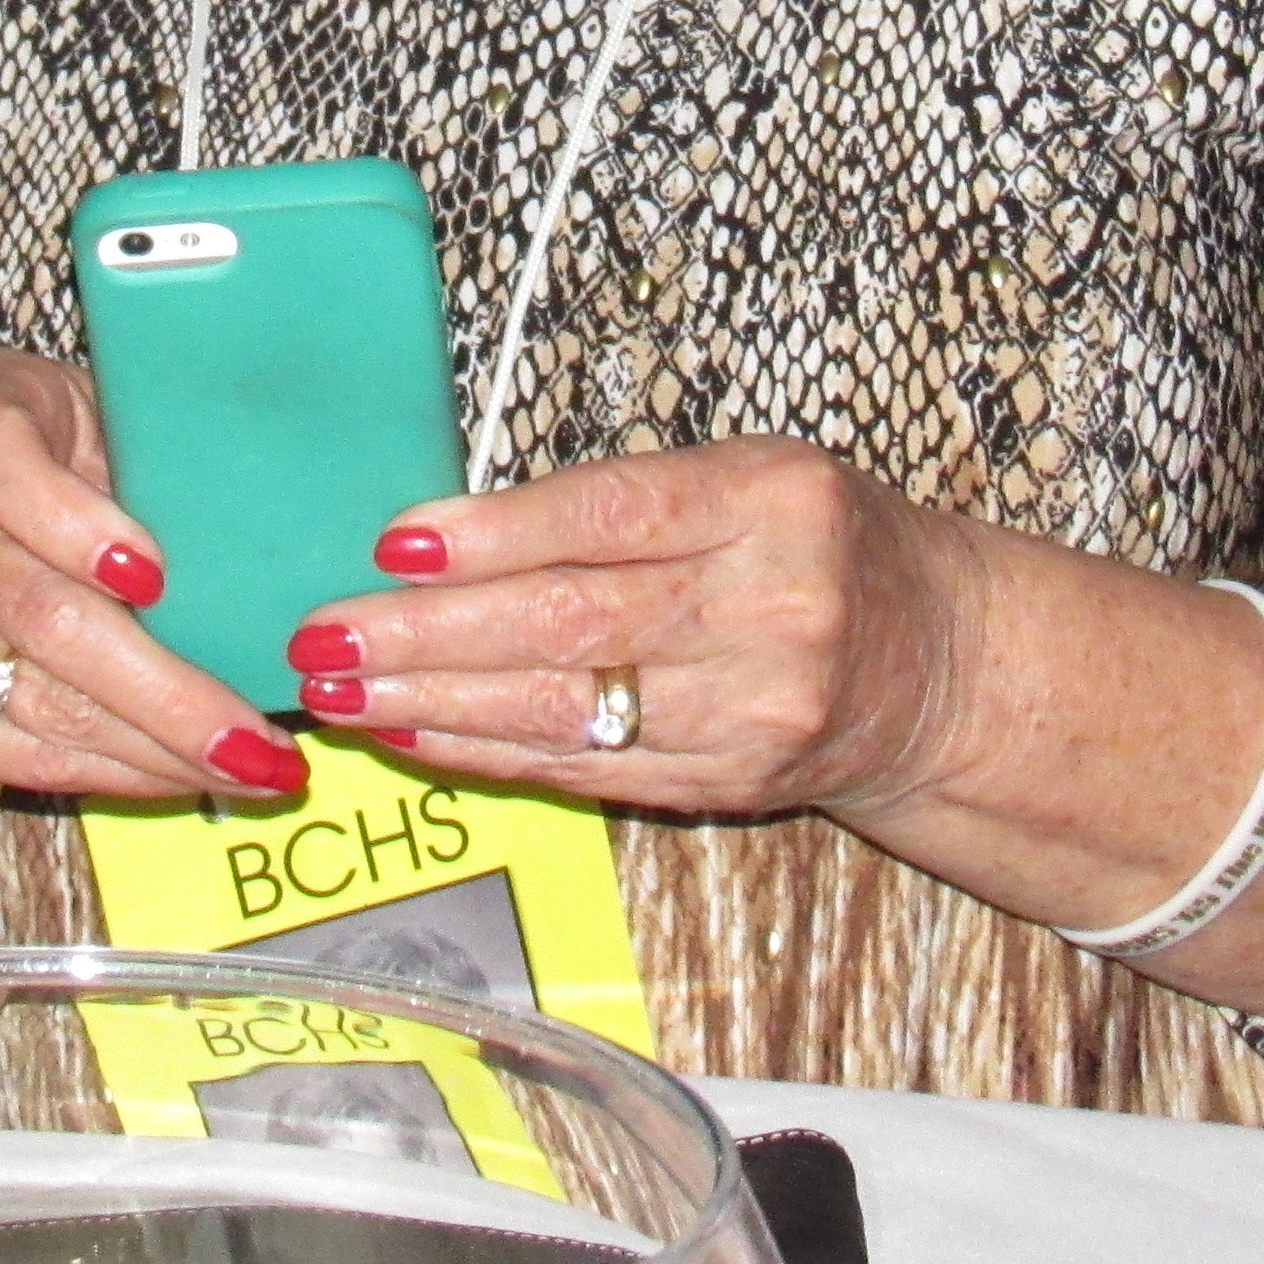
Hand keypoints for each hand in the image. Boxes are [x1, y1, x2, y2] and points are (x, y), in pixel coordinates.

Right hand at [0, 351, 308, 804]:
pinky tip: (185, 777)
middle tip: (266, 741)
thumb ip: (160, 456)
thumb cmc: (65, 465)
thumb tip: (292, 531)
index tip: (155, 575)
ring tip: (254, 769)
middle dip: (167, 693)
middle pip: (40, 614)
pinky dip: (119, 773)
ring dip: (161, 751)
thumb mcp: (105, 422)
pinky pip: (22, 754)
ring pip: (42, 704)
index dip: (71, 522)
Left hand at [281, 439, 980, 819]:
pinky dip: (489, 753)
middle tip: (326, 633)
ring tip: (341, 690)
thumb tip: (446, 531)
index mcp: (773, 501)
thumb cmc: (819, 544)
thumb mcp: (750, 478)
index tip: (396, 540)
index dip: (495, 531)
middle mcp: (770, 608)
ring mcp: (750, 710)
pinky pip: (584, 769)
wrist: (936, 667)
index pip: (611, 512)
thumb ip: (624, 500)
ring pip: (566, 708)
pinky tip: (416, 734)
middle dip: (430, 631)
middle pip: (572, 620)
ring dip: (436, 700)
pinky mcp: (726, 786)